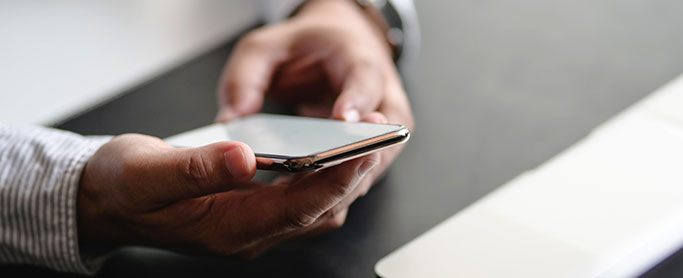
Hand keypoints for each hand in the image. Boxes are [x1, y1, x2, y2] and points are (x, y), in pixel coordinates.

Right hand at [77, 134, 379, 257]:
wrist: (103, 201)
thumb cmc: (122, 186)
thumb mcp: (147, 171)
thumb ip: (194, 167)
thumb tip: (242, 156)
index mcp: (226, 230)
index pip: (297, 210)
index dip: (334, 182)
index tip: (361, 152)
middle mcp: (247, 235)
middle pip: (317, 211)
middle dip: (350, 177)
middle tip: (377, 138)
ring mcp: (252, 227)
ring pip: (315, 209)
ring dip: (341, 179)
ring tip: (362, 140)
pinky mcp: (253, 213)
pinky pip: (300, 201)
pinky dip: (321, 178)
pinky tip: (327, 152)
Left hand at [216, 0, 413, 219]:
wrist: (337, 52)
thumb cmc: (307, 48)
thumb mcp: (266, 47)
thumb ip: (245, 78)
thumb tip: (232, 121)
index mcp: (359, 60)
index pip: (365, 80)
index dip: (355, 101)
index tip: (342, 119)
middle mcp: (383, 99)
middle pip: (379, 136)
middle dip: (348, 162)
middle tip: (311, 179)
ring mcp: (383, 133)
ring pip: (371, 167)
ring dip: (337, 186)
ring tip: (296, 198)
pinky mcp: (373, 157)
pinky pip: (357, 180)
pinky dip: (330, 194)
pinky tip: (294, 203)